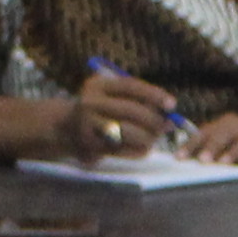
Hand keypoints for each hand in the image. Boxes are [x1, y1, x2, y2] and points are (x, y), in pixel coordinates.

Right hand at [64, 67, 180, 158]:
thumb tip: (168, 109)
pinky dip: (137, 150)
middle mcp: (90, 103)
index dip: (154, 95)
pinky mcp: (90, 145)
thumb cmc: (99, 110)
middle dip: (154, 120)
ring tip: (154, 138)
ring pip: (127, 132)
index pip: (130, 86)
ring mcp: (88, 125)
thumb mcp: (110, 95)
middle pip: (130, 110)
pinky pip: (121, 150)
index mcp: (97, 85)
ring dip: (147, 137)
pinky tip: (143, 149)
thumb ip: (136, 98)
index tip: (172, 104)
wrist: (65, 128)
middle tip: (167, 126)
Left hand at [183, 110, 237, 164]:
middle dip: (212, 146)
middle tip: (203, 160)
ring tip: (225, 163)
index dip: (192, 145)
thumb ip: (214, 153)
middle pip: (224, 134)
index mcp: (225, 126)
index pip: (205, 133)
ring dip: (234, 151)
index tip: (179, 158)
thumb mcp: (230, 146)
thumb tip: (192, 165)